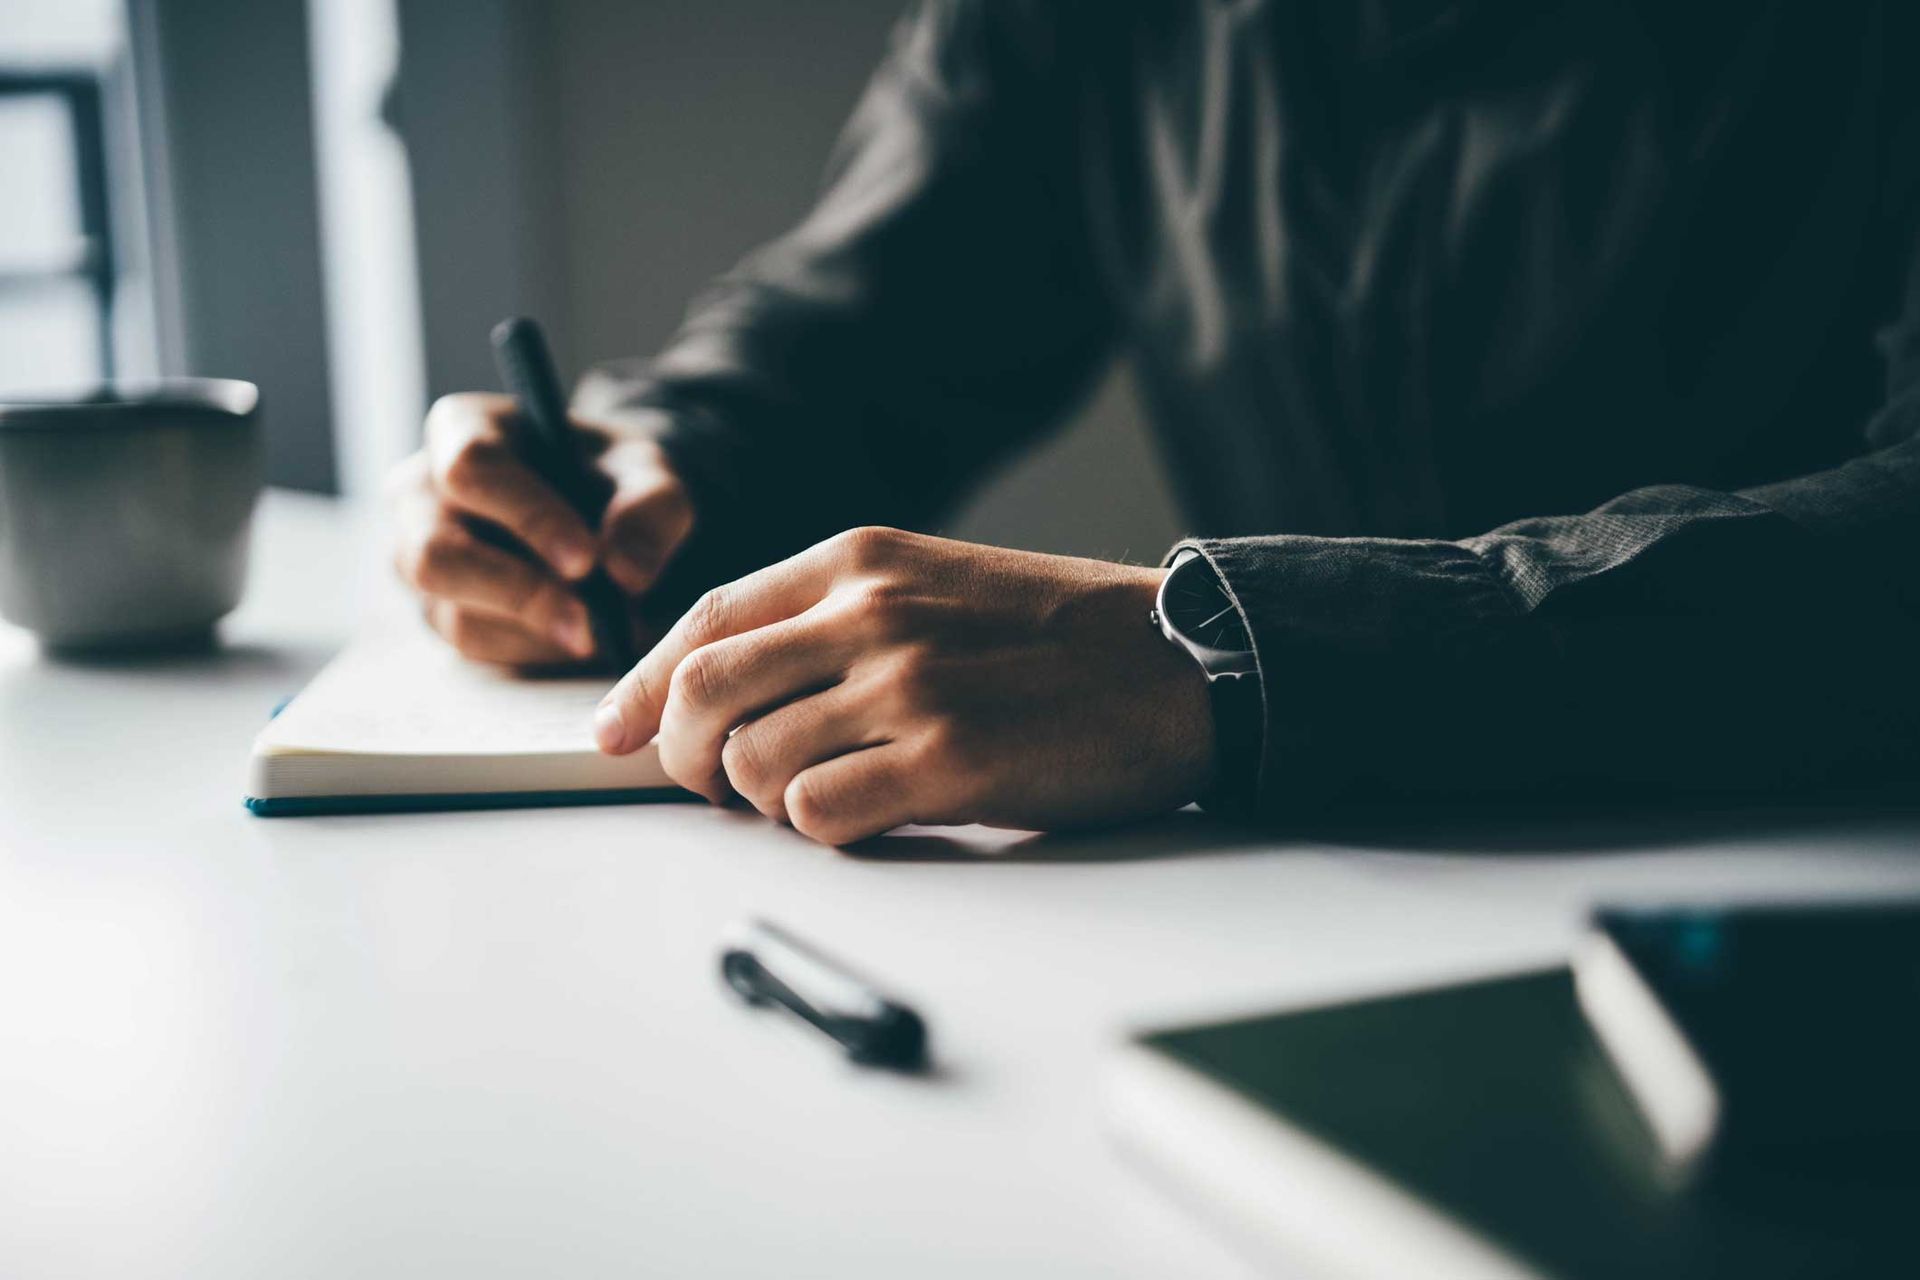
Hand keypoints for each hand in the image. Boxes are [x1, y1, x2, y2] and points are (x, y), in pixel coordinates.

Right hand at [388, 394, 693, 664]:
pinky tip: (575, 635)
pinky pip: (472, 645)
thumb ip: (650, 509)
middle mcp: (419, 492)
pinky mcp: (436, 609)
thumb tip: (627, 574)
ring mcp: (416, 556)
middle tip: (591, 621)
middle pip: (436, 553)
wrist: (602, 513)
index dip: (528, 517)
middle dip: (519, 593)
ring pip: (452, 612)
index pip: (472, 467)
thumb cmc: (611, 479)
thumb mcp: (649, 474)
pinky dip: (530, 651)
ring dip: (532, 631)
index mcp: (462, 428)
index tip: (587, 559)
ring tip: (598, 628)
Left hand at [594, 526, 1216, 844]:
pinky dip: (822, 830)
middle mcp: (871, 613)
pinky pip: (820, 815)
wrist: (1181, 663)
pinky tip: (870, 816)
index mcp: (861, 560)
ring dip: (764, 801)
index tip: (616, 732)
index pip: (706, 618)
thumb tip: (726, 690)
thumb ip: (835, 616)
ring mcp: (907, 685)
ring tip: (816, 799)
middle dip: (683, 754)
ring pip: (753, 764)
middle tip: (710, 786)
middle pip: (704, 692)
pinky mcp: (947, 760)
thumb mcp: (936, 583)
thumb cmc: (1061, 637)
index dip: (643, 684)